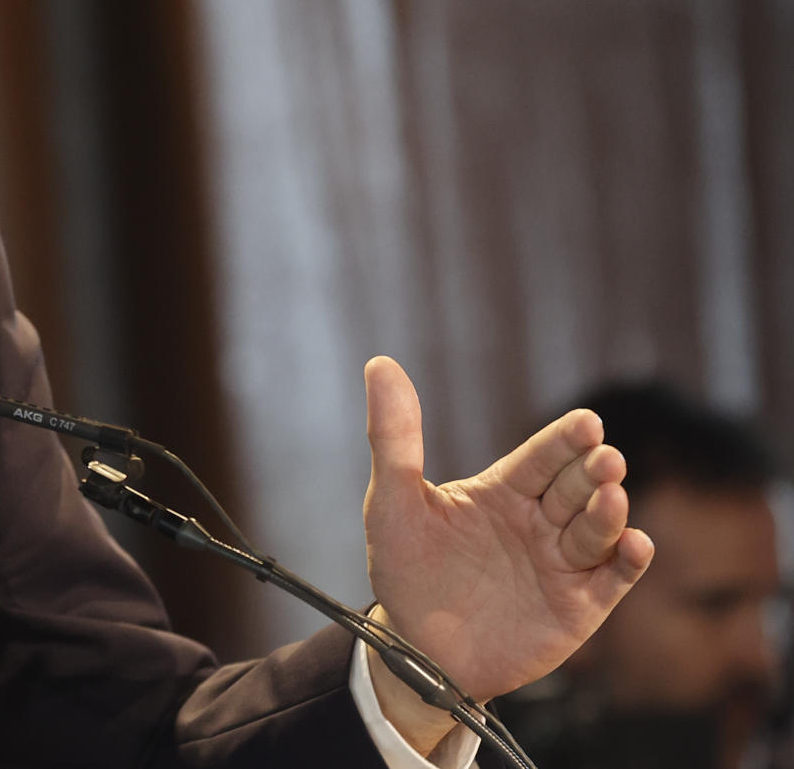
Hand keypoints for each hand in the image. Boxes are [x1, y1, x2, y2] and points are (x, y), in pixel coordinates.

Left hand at [360, 356, 653, 751]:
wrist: (416, 650)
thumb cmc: (406, 571)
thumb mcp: (392, 503)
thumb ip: (393, 439)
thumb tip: (380, 364)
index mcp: (502, 490)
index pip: (542, 457)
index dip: (565, 440)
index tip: (587, 422)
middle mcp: (540, 521)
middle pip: (575, 488)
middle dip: (593, 471)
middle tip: (605, 458)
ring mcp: (561, 564)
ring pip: (596, 530)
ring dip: (608, 513)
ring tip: (610, 496)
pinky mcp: (578, 608)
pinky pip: (611, 580)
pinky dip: (627, 562)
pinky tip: (634, 544)